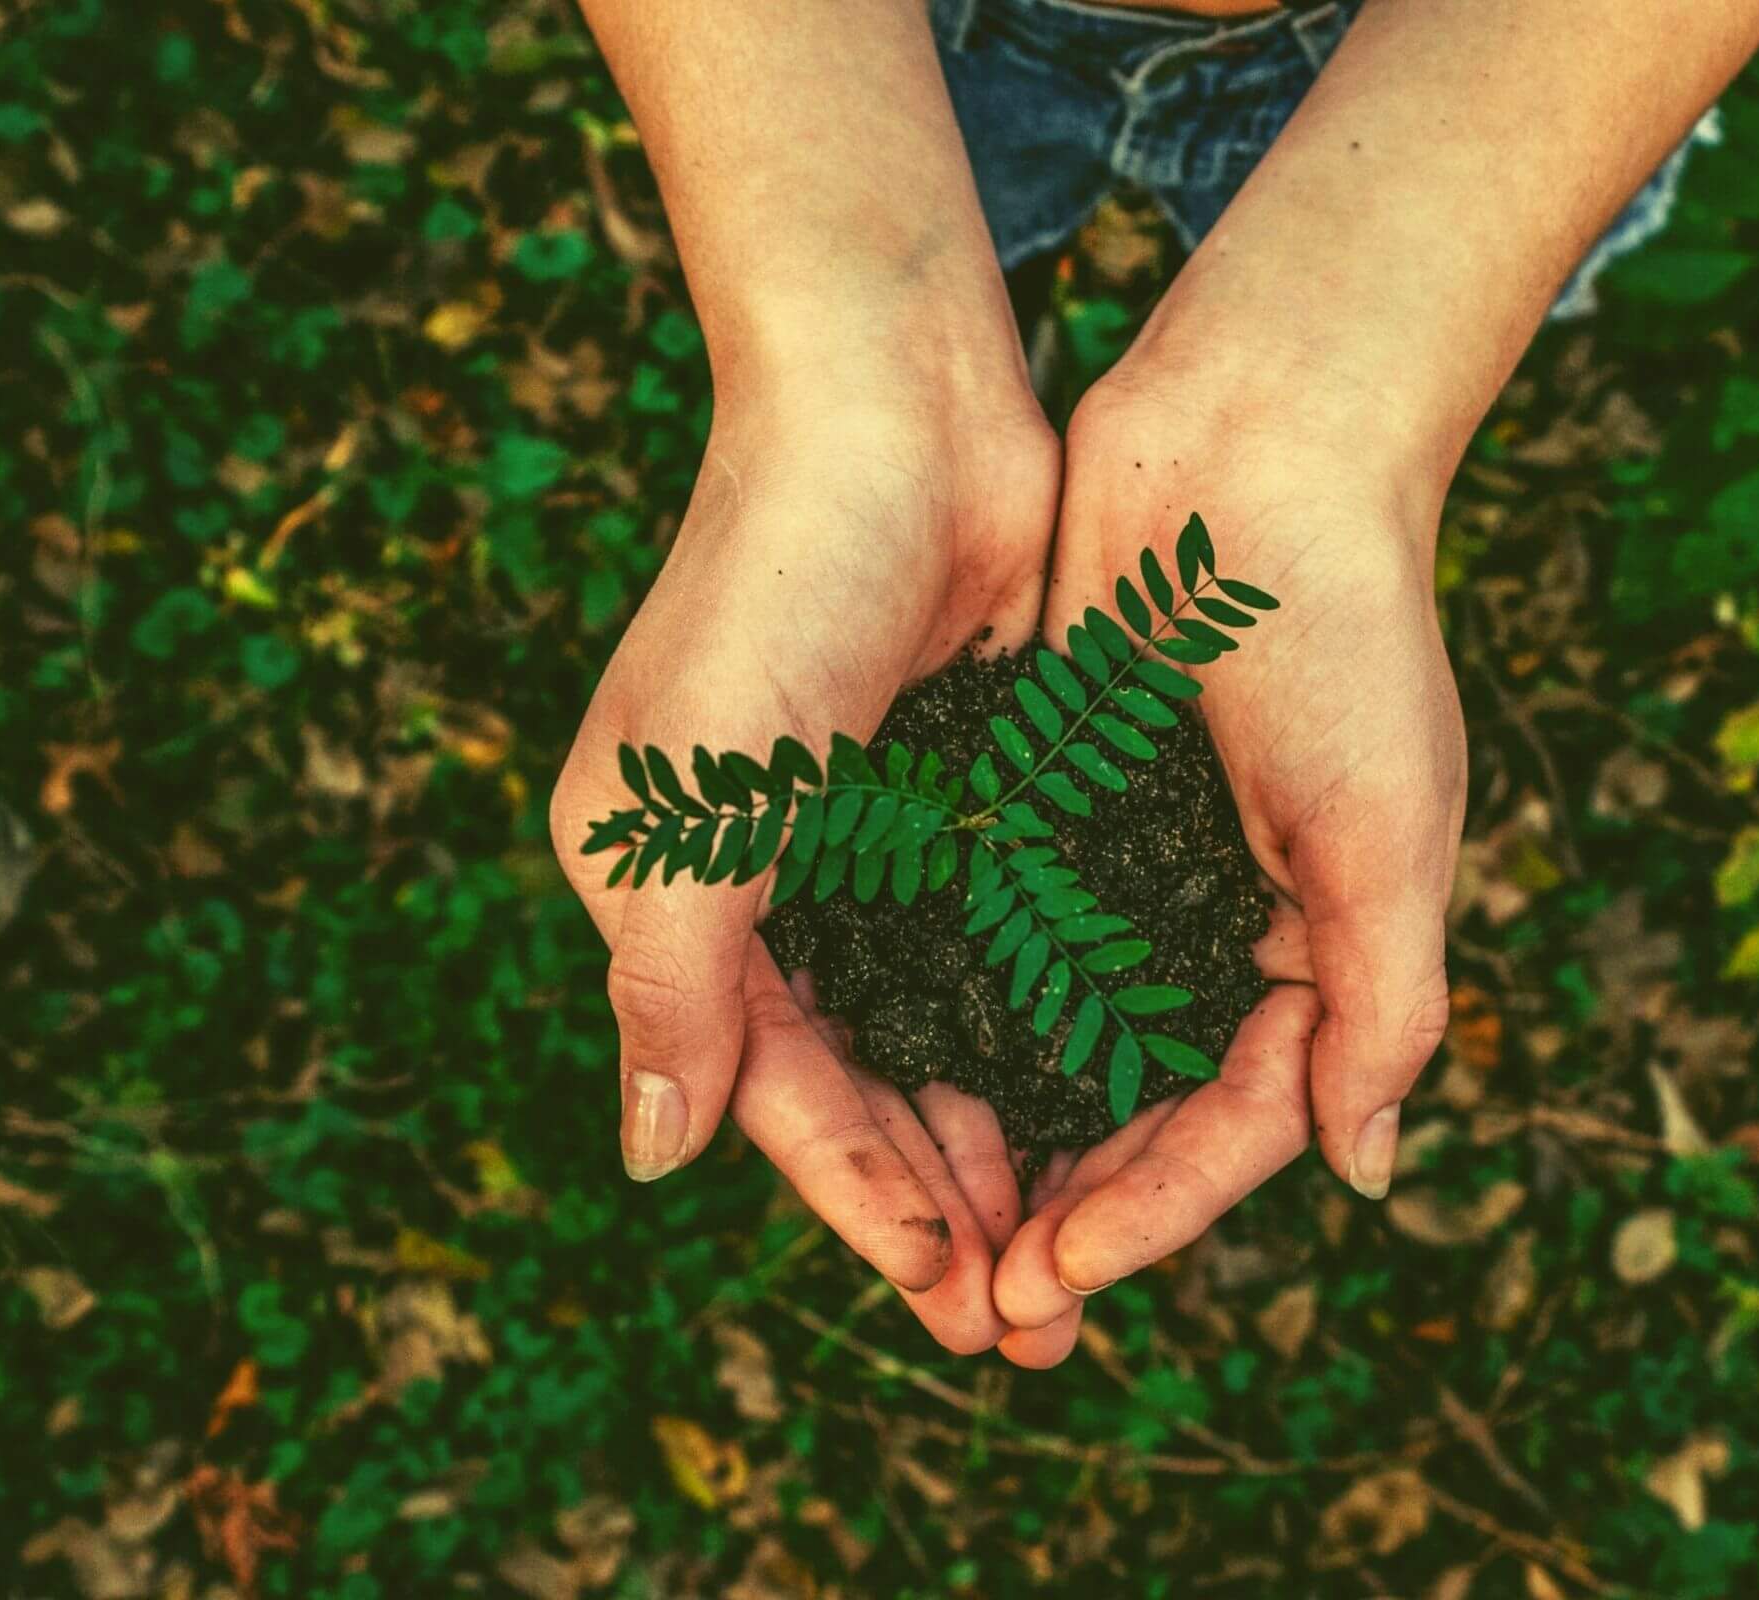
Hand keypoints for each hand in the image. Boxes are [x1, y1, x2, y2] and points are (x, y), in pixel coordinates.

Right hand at [550, 365, 1057, 1352]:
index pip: (773, 1088)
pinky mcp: (969, 797)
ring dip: (1002, 1137)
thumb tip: (651, 1162)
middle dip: (940, 1201)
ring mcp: (875, 842)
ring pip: (943, 1031)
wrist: (895, 406)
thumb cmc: (771, 591)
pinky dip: (1047, 1028)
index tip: (948, 1295)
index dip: (858, 1199)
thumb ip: (672, 986)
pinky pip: (1008, 946)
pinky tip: (1107, 1103)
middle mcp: (770, 883)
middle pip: (863, 1083)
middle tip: (1031, 1320)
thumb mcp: (691, 803)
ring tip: (1075, 1246)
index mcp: (676, 893)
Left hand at [990, 358, 1467, 1356]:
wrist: (1257, 441)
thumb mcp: (1390, 830)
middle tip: (984, 1306)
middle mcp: (1215, 924)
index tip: (1058, 1275)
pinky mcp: (1046, 802)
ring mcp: (1126, 867)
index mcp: (1314, 947)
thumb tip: (1363, 1174)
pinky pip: (995, 934)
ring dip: (1002, 1137)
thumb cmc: (1346, 632)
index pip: (1235, 1122)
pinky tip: (890, 1073)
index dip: (1154, 1211)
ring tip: (931, 1230)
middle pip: (1137, 1108)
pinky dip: (955, 1008)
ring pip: (1054, 1041)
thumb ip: (1385, 1004)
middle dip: (1070, 1209)